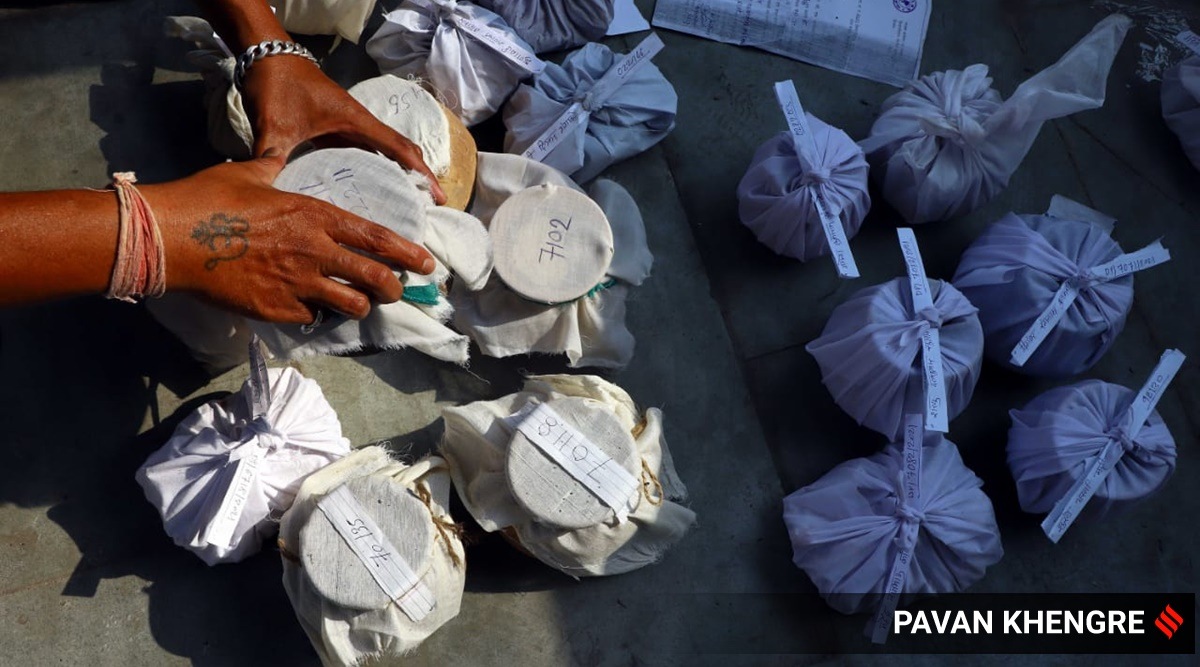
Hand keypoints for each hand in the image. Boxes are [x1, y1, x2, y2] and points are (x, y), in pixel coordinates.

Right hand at [142, 150, 435, 323]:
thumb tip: (276, 157)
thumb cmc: (207, 198)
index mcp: (315, 215)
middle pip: (376, 279)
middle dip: (394, 288)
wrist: (170, 237)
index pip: (377, 237)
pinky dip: (315, 316)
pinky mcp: (276, 309)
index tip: (426, 264)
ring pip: (352, 306)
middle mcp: (315, 251)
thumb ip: (274, 169)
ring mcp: (298, 284)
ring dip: (359, 306)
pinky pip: (312, 319)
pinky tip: (310, 311)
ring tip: (356, 304)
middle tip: (396, 291)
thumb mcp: (250, 174)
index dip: (407, 253)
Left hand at [240, 54, 448, 204]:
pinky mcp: (337, 128)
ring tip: (406, 204)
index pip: (398, 148)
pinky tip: (371, 190)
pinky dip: (375, 169)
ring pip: (383, 152)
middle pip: (399, 151)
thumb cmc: (277, 84)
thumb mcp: (273, 123)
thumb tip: (270, 191)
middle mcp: (358, 123)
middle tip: (427, 207)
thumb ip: (272, 156)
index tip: (438, 196)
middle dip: (417, 176)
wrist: (267, 57)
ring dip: (398, 174)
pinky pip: (364, 152)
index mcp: (355, 120)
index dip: (420, 173)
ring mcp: (349, 125)